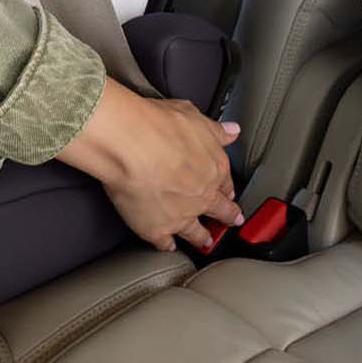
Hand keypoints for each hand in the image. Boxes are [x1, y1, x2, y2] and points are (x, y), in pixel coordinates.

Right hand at [59, 81, 243, 252]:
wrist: (129, 145)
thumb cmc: (156, 125)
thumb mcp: (192, 116)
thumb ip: (214, 129)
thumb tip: (233, 132)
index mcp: (213, 167)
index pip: (225, 181)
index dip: (227, 186)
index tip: (229, 191)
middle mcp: (202, 195)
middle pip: (219, 210)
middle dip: (227, 216)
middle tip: (232, 221)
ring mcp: (181, 215)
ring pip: (197, 232)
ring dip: (202, 238)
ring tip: (205, 242)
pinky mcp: (157, 229)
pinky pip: (165, 242)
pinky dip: (166, 245)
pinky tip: (167, 246)